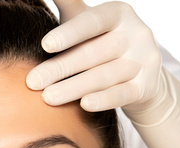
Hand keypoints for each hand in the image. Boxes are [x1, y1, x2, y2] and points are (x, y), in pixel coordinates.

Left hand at [26, 1, 161, 112]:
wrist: (139, 74)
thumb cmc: (100, 43)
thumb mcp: (85, 22)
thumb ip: (68, 4)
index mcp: (118, 13)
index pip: (91, 22)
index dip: (69, 33)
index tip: (45, 45)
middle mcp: (136, 33)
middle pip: (92, 53)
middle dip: (60, 68)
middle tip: (33, 81)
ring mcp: (144, 60)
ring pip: (103, 75)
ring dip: (73, 88)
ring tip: (48, 97)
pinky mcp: (146, 87)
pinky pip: (122, 94)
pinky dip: (103, 100)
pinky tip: (84, 104)